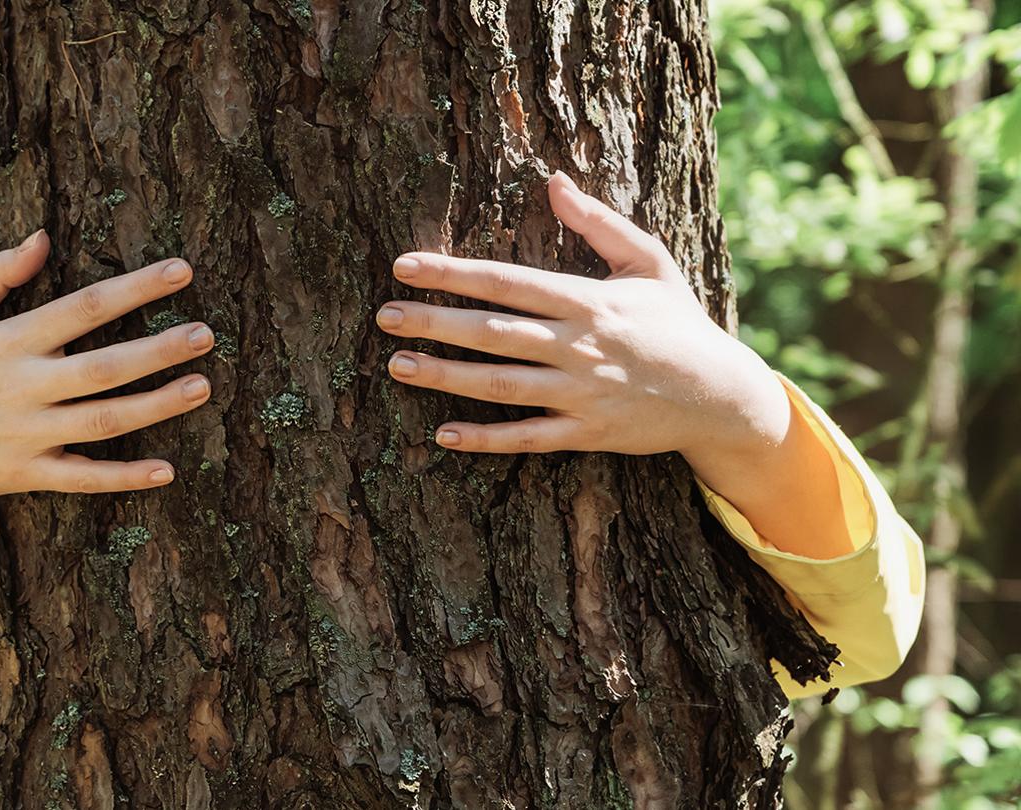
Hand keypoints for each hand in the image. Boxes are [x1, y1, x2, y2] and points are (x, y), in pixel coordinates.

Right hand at [0, 229, 213, 510]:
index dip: (136, 288)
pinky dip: (124, 477)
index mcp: (8, 341)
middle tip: (206, 334)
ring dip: (155, 405)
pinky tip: (168, 470)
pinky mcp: (23, 474)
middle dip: (158, 349)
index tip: (182, 272)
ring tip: (201, 388)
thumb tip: (43, 237)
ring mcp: (24, 434)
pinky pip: (81, 478)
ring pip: (102, 420)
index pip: (83, 307)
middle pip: (103, 365)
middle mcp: (22, 387)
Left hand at [375, 172, 789, 462]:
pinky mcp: (586, 432)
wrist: (723, 394)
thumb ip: (599, 223)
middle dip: (435, 322)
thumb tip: (554, 181)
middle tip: (383, 315)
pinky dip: (486, 438)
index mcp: (589, 301)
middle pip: (495, 333)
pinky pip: (528, 437)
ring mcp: (581, 393)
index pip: (508, 282)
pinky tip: (443, 435)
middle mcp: (579, 346)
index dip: (454, 274)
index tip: (405, 266)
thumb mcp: (650, 262)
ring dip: (446, 377)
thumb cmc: (679, 322)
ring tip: (397, 365)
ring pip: (502, 385)